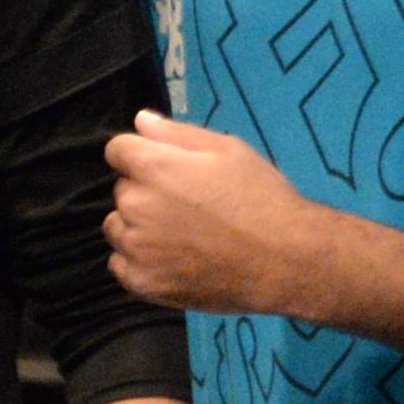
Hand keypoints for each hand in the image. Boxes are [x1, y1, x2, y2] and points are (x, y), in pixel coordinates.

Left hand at [105, 112, 329, 316]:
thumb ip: (178, 134)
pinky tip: (171, 261)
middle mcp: (135, 205)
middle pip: (122, 190)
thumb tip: (140, 121)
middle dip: (146, 191)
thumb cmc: (262, 199)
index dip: (143, 156)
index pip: (117, 150)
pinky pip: (120, 264)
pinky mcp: (142, 282)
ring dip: (138, 227)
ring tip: (180, 237)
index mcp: (154, 167)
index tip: (169, 170)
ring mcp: (136, 248)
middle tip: (188, 206)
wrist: (285, 261)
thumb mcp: (230, 151)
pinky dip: (139, 262)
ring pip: (118, 227)